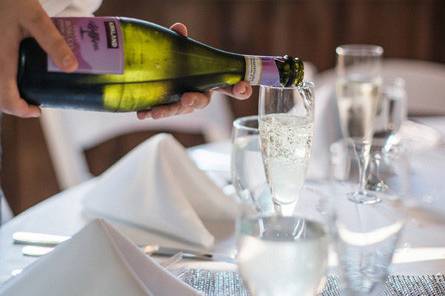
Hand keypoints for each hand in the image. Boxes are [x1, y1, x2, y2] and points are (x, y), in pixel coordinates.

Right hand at [0, 0, 77, 117]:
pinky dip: (7, 78)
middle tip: (35, 100)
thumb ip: (52, 41)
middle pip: (0, 95)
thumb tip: (71, 67)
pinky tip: (21, 69)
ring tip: (29, 87)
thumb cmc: (11, 1)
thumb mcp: (35, 18)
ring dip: (10, 91)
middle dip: (16, 102)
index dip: (21, 110)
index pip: (5, 98)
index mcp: (1, 60)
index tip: (37, 110)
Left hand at [137, 23, 251, 119]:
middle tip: (187, 99)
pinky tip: (141, 113)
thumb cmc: (182, 68)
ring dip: (168, 111)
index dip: (239, 89)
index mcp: (208, 85)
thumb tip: (179, 28)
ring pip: (177, 110)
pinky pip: (158, 111)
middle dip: (194, 101)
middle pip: (199, 102)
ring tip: (156, 112)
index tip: (243, 87)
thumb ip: (184, 43)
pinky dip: (149, 112)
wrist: (161, 78)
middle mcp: (195, 98)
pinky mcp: (163, 108)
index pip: (229, 88)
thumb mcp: (184, 54)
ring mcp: (179, 105)